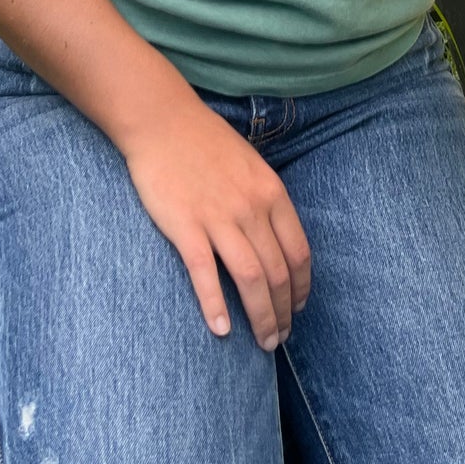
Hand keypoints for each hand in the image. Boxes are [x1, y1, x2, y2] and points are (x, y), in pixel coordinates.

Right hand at [124, 93, 310, 350]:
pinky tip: (221, 329)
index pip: (299, 252)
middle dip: (283, 312)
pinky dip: (215, 305)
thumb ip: (265, 201)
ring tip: (262, 342)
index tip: (298, 308)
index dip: (302, 287)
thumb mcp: (251, 165)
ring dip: (261, 317)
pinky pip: (205, 273)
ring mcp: (219, 217)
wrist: (163, 121)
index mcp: (272, 193)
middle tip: (280, 337)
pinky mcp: (185, 225)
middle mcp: (252, 208)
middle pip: (278, 272)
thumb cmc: (206, 142)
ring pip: (251, 279)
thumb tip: (276, 239)